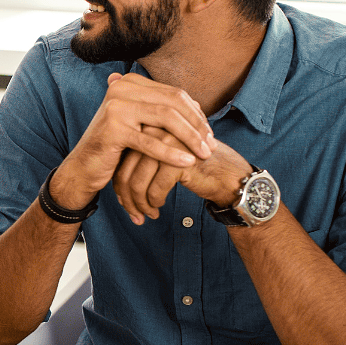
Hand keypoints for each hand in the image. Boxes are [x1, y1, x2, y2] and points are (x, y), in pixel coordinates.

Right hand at [53, 73, 214, 208]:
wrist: (84, 167)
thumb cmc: (116, 147)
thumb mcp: (140, 124)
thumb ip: (163, 111)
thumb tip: (200, 108)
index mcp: (130, 83)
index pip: (174, 94)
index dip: (196, 113)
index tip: (209, 133)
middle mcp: (121, 88)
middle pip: (173, 103)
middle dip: (197, 125)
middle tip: (212, 145)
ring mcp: (115, 107)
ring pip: (166, 119)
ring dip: (190, 138)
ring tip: (204, 154)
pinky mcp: (113, 129)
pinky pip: (150, 141)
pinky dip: (171, 153)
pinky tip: (187, 163)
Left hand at [113, 127, 251, 223]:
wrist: (228, 175)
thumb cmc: (193, 170)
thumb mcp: (162, 163)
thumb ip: (141, 166)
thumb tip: (117, 187)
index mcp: (147, 129)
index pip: (122, 161)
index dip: (119, 185)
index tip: (124, 202)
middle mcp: (154, 133)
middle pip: (126, 172)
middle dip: (127, 199)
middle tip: (133, 215)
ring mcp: (167, 146)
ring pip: (137, 183)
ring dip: (140, 205)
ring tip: (146, 215)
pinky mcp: (179, 161)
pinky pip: (155, 189)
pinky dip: (154, 203)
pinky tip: (158, 209)